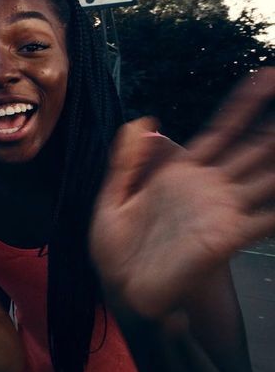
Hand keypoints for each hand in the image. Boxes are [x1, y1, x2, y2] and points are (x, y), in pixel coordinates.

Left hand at [91, 69, 274, 319]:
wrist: (122, 293)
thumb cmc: (118, 252)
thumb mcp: (112, 199)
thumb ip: (128, 161)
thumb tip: (144, 121)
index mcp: (181, 173)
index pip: (221, 130)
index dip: (243, 105)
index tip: (264, 78)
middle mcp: (210, 187)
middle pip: (253, 145)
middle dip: (274, 121)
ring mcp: (223, 210)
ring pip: (267, 174)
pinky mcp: (228, 236)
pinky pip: (266, 217)